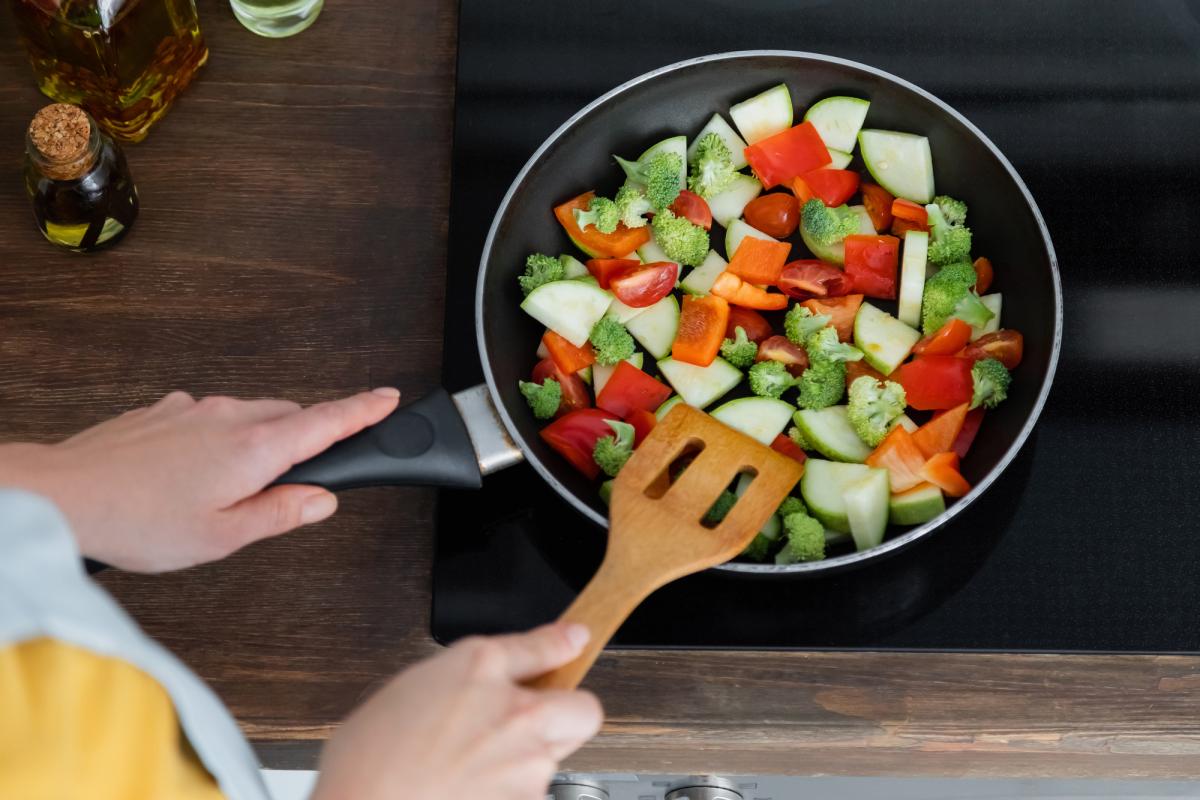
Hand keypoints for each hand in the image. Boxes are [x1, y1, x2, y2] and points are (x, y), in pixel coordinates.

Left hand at [0, 388, 399, 571]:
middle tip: (294, 483)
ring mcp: (194, 407)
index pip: (326, 422)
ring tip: (230, 491)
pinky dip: (219, 439)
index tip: (389, 398)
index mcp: (255, 449)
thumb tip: (321, 500)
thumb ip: (280, 512)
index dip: (364, 409)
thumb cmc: (138, 521)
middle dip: (306, 439)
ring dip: (259, 441)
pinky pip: (211, 417)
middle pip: (290, 417)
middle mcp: (229, 416)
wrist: (65, 495)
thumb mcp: (224, 536)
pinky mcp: (164, 409)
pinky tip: (192, 475)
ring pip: (250, 416)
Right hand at [312, 622, 602, 799]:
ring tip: (467, 770)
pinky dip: (506, 794)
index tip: (574, 640)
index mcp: (478, 666)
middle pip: (582, 709)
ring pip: (551, 758)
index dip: (561, 644)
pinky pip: (531, 793)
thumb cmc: (369, 760)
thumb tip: (486, 681)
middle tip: (531, 725)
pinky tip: (464, 790)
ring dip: (524, 761)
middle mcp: (514, 708)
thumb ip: (463, 679)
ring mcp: (528, 760)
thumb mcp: (409, 689)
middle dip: (565, 715)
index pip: (543, 646)